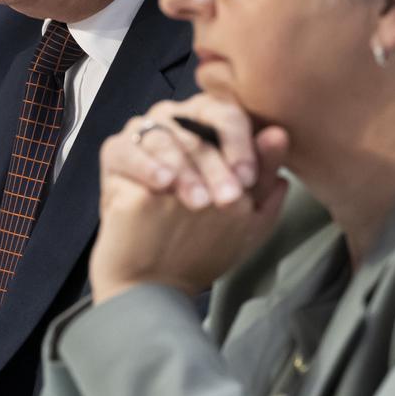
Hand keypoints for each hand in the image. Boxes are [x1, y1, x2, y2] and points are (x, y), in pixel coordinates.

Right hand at [88, 96, 290, 301]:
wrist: (156, 279)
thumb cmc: (202, 241)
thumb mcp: (246, 213)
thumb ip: (265, 175)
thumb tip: (279, 135)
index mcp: (211, 127)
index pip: (227, 116)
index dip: (241, 144)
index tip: (249, 179)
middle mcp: (177, 123)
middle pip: (196, 125)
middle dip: (216, 164)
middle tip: (227, 199)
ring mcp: (145, 137)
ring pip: (164, 138)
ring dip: (186, 171)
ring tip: (196, 202)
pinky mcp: (116, 156)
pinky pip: (127, 151)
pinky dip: (147, 166)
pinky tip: (163, 184)